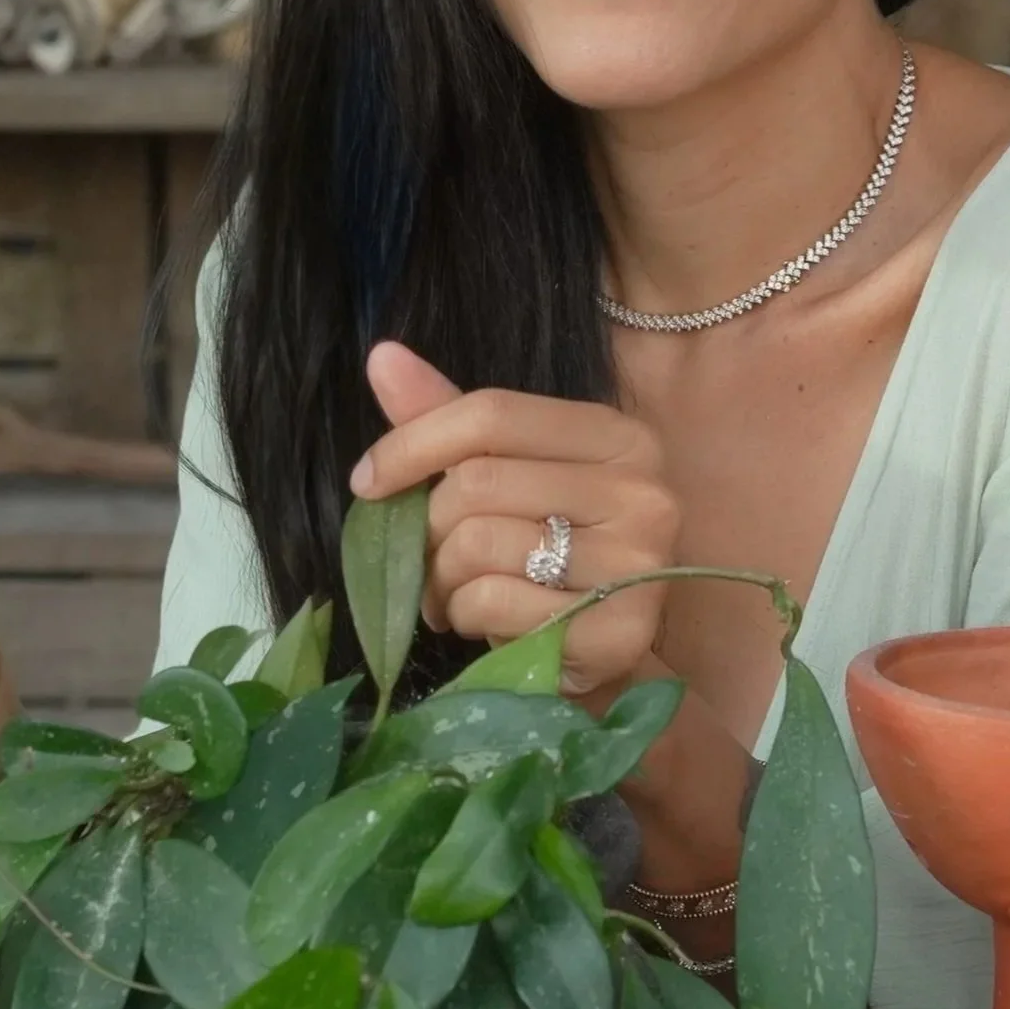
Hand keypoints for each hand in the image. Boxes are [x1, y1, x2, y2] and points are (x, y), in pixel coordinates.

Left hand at [351, 341, 680, 698]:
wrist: (604, 652)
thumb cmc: (549, 555)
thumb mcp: (506, 478)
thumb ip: (448, 419)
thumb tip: (383, 356)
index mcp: (618, 437)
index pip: (491, 412)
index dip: (412, 443)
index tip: (368, 480)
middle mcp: (642, 492)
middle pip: (476, 483)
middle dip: (428, 531)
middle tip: (430, 561)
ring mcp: (638, 565)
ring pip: (477, 544)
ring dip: (442, 580)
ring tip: (456, 594)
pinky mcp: (619, 632)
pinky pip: (493, 603)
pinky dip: (466, 616)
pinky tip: (484, 623)